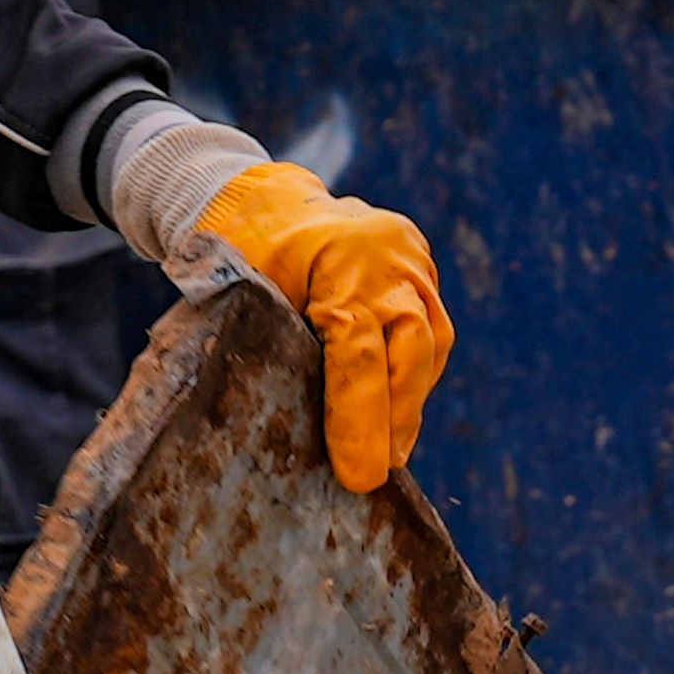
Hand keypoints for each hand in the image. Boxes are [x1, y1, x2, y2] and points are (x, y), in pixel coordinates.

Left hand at [198, 161, 450, 488]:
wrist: (265, 197)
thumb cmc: (242, 250)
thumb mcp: (241, 291)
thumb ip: (272, 344)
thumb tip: (290, 433)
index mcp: (337, 258)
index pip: (358, 350)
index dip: (360, 419)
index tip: (360, 475)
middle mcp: (387, 255)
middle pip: (412, 346)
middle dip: (399, 416)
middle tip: (381, 472)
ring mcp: (412, 256)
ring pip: (431, 340)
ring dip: (411, 400)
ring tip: (391, 451)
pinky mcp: (421, 265)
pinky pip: (431, 327)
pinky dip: (414, 372)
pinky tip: (397, 411)